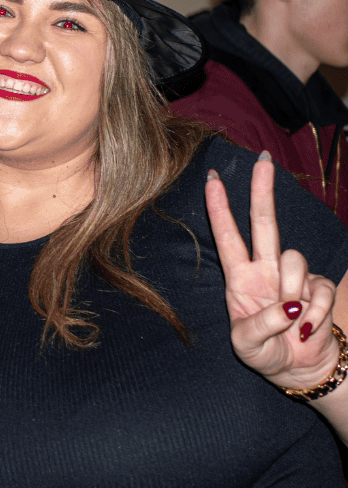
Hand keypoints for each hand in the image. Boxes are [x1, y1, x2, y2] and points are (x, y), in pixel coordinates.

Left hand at [207, 154, 339, 390]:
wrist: (297, 370)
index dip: (219, 208)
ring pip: (294, 258)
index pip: (227, 236)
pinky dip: (314, 314)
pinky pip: (318, 290)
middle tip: (263, 160)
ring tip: (289, 324)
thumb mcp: (246, 345)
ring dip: (292, 293)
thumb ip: (260, 325)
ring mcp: (293, 277)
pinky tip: (306, 330)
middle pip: (264, 222)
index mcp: (239, 277)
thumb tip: (288, 306)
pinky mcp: (318, 289)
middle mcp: (265, 270)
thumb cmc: (263, 353)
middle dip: (262, 190)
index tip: (212, 179)